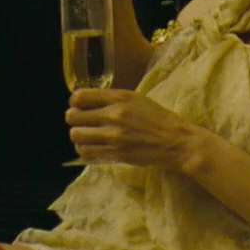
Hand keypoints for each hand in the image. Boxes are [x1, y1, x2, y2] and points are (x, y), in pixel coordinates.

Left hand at [65, 88, 202, 169]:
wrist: (177, 141)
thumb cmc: (159, 119)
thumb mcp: (138, 100)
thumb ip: (113, 100)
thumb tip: (87, 103)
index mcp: (120, 97)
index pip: (78, 97)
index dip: (75, 103)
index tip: (81, 107)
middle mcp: (114, 114)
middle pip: (72, 116)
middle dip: (75, 120)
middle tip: (84, 124)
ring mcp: (114, 135)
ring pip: (76, 135)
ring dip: (79, 137)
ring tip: (88, 138)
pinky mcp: (116, 153)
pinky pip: (86, 152)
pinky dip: (86, 151)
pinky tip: (94, 148)